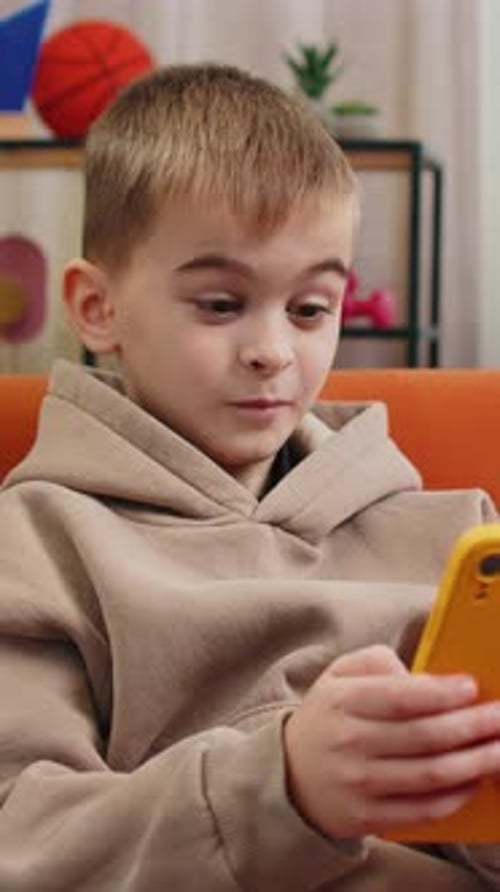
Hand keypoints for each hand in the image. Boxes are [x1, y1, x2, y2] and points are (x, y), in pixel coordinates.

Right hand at [283, 645, 499, 839]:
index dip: (441, 693)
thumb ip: (376, 662)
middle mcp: (349, 743)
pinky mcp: (368, 817)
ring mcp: (358, 784)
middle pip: (425, 736)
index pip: (400, 696)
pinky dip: (456, 796)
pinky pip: (423, 809)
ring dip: (475, 762)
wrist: (289, 775)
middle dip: (473, 726)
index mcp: (342, 701)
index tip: (471, 687)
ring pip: (431, 774)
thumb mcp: (338, 675)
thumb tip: (422, 679)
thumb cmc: (327, 717)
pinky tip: (475, 780)